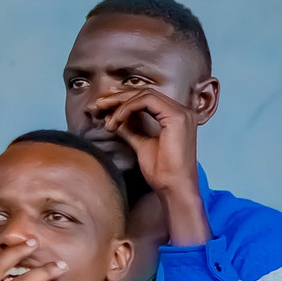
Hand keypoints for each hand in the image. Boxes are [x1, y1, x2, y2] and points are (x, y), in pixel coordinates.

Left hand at [92, 88, 201, 207]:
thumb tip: (114, 118)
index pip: (147, 99)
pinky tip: (116, 121)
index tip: (104, 108)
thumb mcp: (141, 145)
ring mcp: (182, 113)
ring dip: (120, 103)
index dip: (124, 100)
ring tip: (105, 116)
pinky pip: (145, 101)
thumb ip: (131, 130)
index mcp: (177, 118)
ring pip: (144, 94)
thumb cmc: (163, 173)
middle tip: (98, 105)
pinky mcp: (177, 117)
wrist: (173, 188)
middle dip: (118, 98)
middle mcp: (183, 112)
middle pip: (145, 93)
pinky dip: (127, 108)